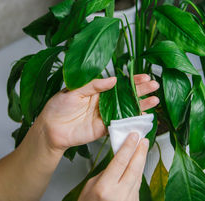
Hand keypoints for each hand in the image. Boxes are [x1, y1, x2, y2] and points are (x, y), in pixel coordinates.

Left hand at [36, 74, 158, 151]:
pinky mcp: (105, 128)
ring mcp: (106, 115)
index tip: (144, 77)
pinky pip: (121, 124)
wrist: (50, 128)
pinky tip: (143, 117)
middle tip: (154, 86)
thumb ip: (94, 85)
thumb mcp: (74, 90)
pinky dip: (133, 121)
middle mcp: (105, 101)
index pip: (120, 83)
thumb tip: (113, 80)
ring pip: (127, 109)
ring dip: (141, 105)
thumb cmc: (58, 106)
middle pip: (127, 95)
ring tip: (154, 100)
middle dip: (142, 90)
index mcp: (98, 90)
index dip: (132, 80)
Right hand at [78, 133, 147, 200]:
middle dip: (140, 151)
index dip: (129, 146)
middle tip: (143, 140)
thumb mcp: (90, 187)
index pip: (121, 161)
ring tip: (142, 149)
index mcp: (105, 188)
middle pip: (134, 167)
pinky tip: (138, 166)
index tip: (134, 136)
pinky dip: (138, 175)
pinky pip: (137, 186)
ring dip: (141, 161)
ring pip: (138, 176)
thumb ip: (105, 173)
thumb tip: (118, 162)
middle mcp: (119, 195)